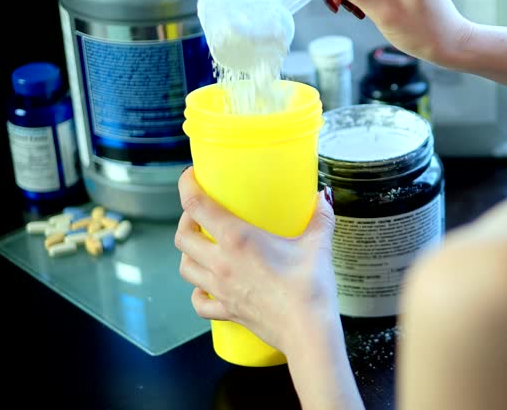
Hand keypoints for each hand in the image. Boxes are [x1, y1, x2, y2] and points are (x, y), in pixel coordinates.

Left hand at [174, 167, 338, 356]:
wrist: (308, 331)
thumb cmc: (311, 287)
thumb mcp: (318, 244)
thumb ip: (320, 217)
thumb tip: (323, 197)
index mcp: (237, 239)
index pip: (196, 205)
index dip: (186, 185)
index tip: (190, 176)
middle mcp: (221, 262)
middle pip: (183, 236)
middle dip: (187, 220)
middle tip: (201, 214)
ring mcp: (220, 289)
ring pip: (185, 267)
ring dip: (189, 253)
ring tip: (203, 246)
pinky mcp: (227, 311)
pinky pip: (199, 302)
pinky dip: (198, 292)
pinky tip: (207, 287)